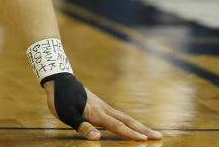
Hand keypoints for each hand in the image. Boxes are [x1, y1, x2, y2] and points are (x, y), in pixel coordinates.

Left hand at [44, 76, 162, 140]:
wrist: (58, 78)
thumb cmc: (60, 98)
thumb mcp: (66, 114)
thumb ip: (82, 126)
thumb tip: (97, 138)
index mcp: (97, 113)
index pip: (117, 126)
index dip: (131, 134)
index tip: (146, 139)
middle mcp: (103, 109)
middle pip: (127, 121)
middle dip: (143, 129)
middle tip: (160, 136)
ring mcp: (102, 106)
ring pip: (124, 117)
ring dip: (137, 125)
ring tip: (149, 132)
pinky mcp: (99, 105)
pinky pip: (117, 115)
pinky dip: (128, 121)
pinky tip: (129, 124)